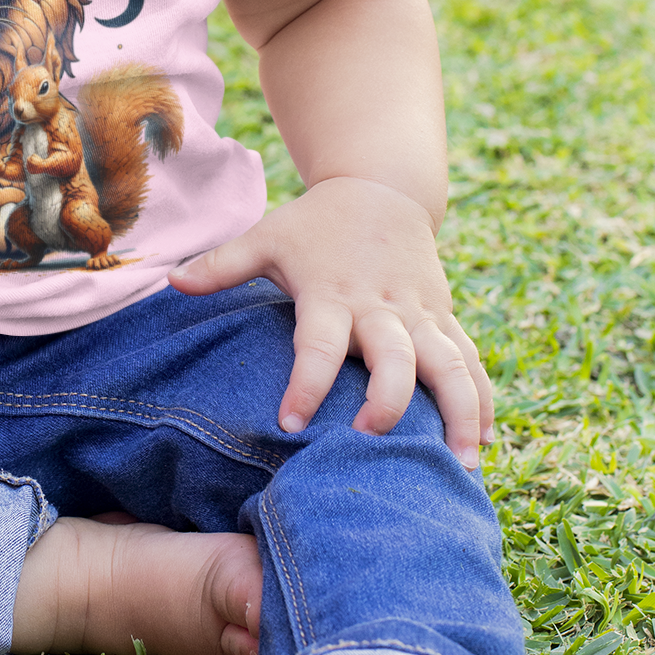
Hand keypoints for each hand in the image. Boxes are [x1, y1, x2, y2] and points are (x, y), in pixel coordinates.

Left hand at [171, 177, 492, 466]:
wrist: (382, 188)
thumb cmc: (315, 224)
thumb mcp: (267, 236)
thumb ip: (222, 264)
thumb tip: (170, 281)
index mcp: (333, 293)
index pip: (318, 343)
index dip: (306, 382)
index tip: (290, 424)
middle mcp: (381, 307)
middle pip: (395, 357)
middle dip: (389, 401)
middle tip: (374, 443)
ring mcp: (421, 314)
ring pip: (450, 364)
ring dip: (459, 412)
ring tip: (462, 466)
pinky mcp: (445, 318)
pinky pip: (470, 361)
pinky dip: (481, 401)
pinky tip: (484, 443)